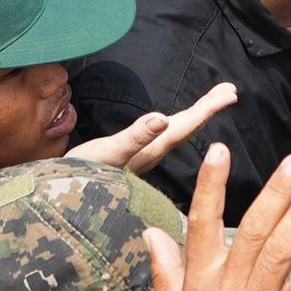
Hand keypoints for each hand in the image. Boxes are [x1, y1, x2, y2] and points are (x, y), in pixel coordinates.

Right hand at [71, 79, 239, 179]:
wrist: (59, 199)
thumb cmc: (82, 177)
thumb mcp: (108, 154)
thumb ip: (135, 138)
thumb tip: (162, 118)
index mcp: (151, 150)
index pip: (187, 126)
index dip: (209, 109)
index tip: (231, 93)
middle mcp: (150, 154)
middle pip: (186, 128)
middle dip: (207, 109)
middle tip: (230, 91)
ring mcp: (141, 158)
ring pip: (175, 134)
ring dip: (194, 116)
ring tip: (211, 102)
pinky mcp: (130, 160)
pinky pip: (160, 139)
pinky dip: (172, 126)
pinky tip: (170, 126)